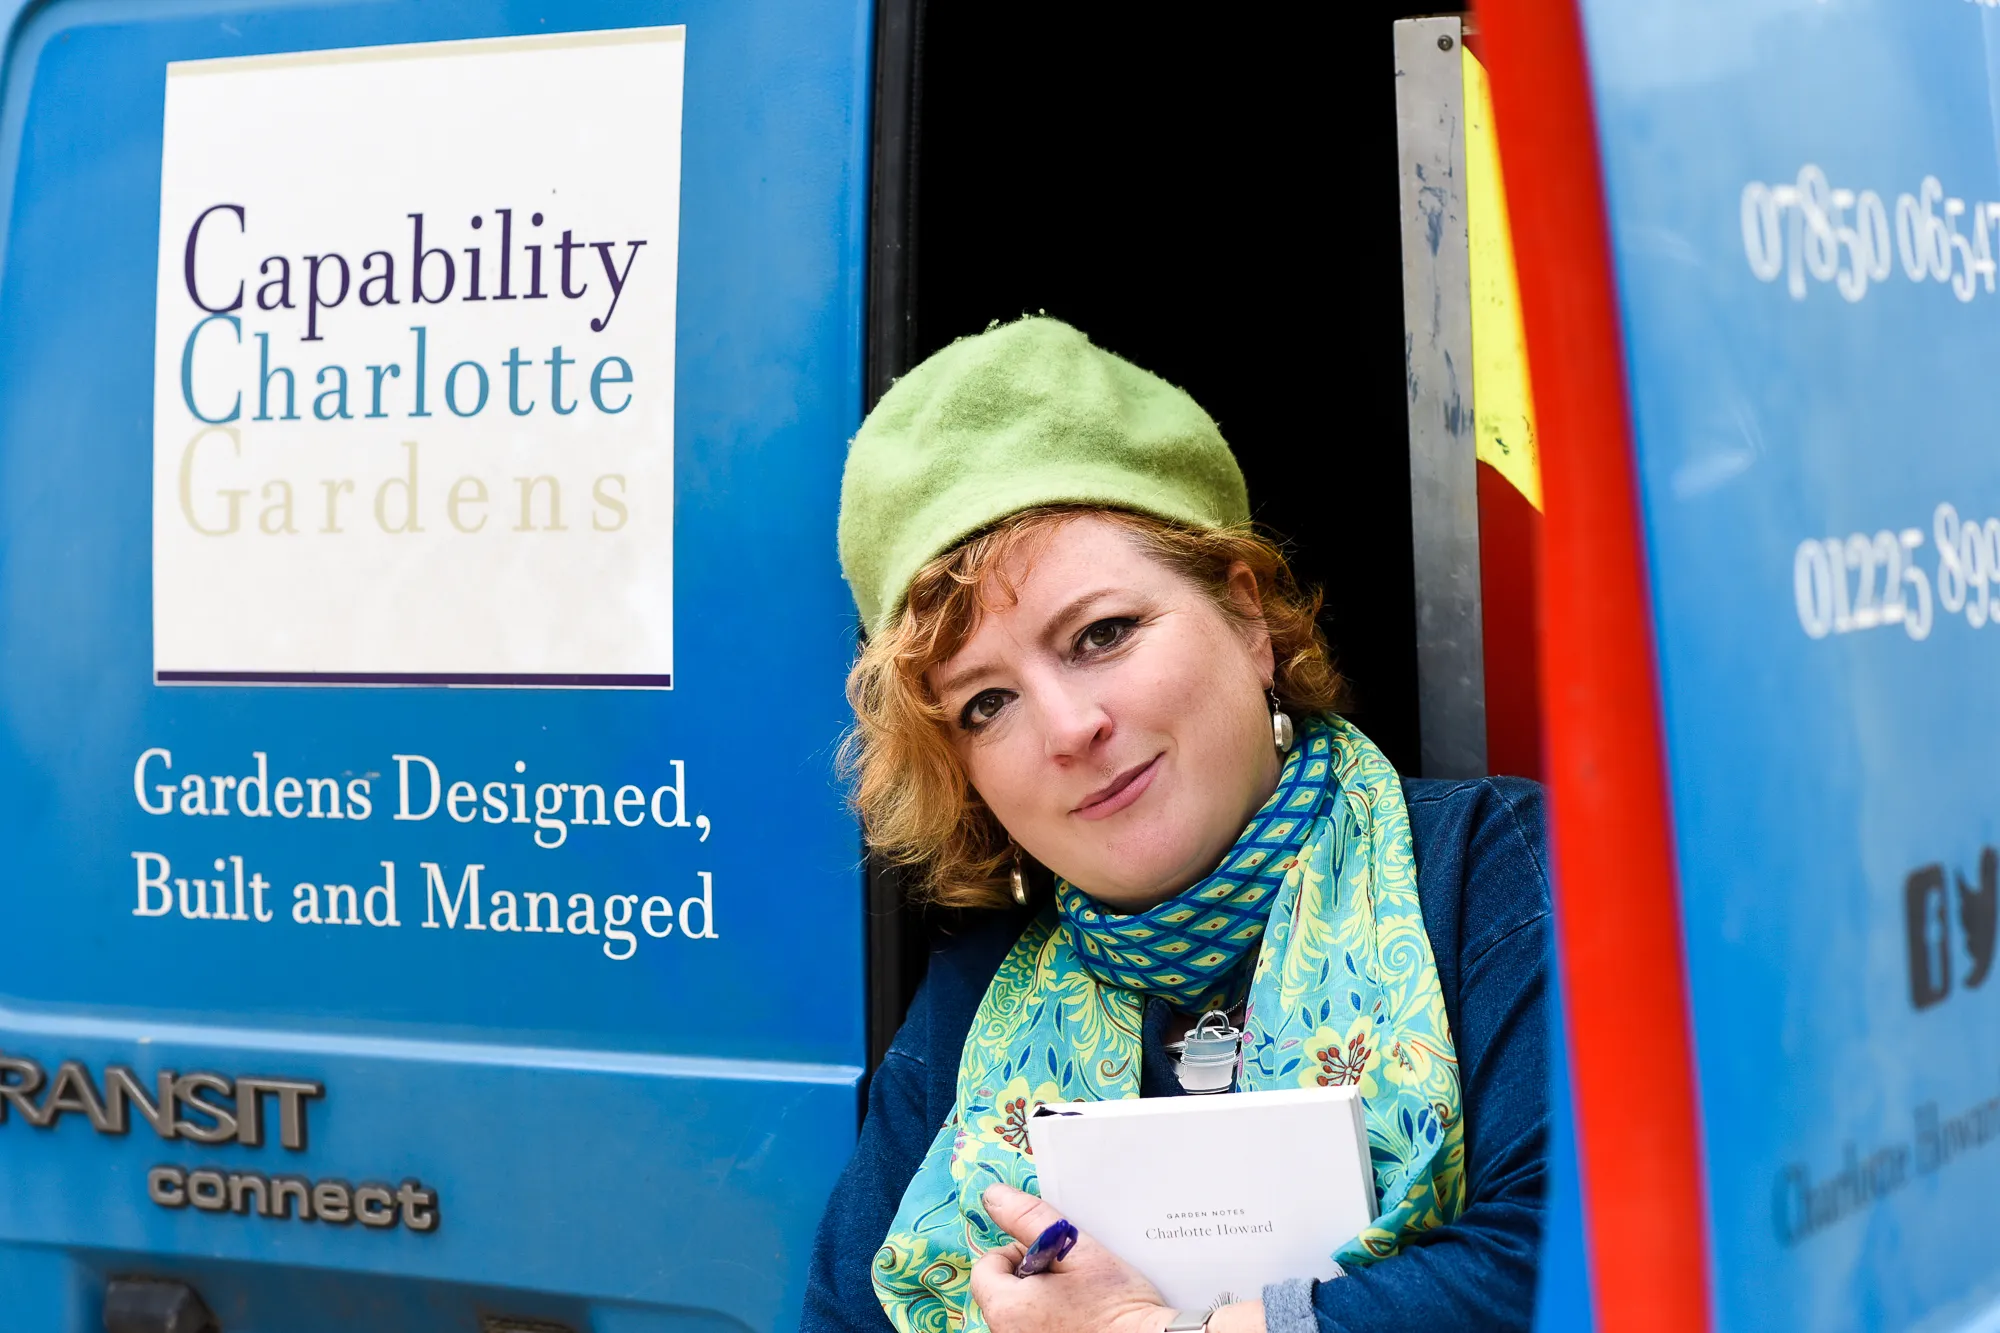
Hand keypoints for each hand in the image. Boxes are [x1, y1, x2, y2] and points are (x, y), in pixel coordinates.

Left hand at [968, 1183, 1175, 1332]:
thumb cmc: (1116, 1304)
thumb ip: (1030, 1220)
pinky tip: (1079, 1319)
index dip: (1016, 1253)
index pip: (987, 1268)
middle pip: (1002, 1293)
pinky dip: (1051, 1320)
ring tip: (1077, 1299)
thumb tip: (994, 1196)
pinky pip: (1035, 1329)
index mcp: (1007, 1309)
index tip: (1049, 1256)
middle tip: (1068, 1276)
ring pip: (1019, 1313)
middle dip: (1029, 1277)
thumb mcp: (1076, 1250)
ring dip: (1039, 1300)